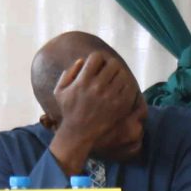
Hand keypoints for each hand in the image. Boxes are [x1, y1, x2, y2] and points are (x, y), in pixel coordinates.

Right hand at [47, 53, 139, 173]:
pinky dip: (126, 85)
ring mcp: (110, 96)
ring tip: (115, 79)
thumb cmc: (69, 111)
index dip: (98, 58)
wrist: (80, 133)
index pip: (97, 56)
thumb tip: (82, 60)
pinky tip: (120, 88)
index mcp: (83, 81)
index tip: (98, 64)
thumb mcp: (60, 91)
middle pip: (113, 63)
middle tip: (109, 71)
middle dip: (110, 65)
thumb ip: (68, 73)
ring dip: (119, 74)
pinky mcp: (120, 105)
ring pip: (122, 73)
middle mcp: (97, 87)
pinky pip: (129, 86)